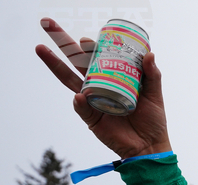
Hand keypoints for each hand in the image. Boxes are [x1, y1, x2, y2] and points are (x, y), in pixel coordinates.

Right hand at [36, 18, 171, 159]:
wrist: (150, 147)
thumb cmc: (152, 121)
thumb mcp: (155, 95)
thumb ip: (152, 75)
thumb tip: (149, 53)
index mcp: (112, 78)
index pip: (96, 58)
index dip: (89, 47)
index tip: (87, 40)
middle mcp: (99, 87)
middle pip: (76, 63)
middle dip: (62, 45)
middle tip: (48, 25)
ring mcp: (93, 102)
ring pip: (69, 80)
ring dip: (55, 64)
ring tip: (42, 49)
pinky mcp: (92, 119)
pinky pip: (82, 108)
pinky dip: (79, 102)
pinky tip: (79, 96)